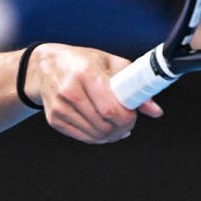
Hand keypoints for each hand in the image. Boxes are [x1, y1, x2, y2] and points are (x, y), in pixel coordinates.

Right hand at [24, 43, 163, 143]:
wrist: (47, 67)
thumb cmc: (80, 62)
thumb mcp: (111, 64)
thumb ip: (134, 85)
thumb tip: (154, 110)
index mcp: (85, 73)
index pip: (110, 109)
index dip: (127, 118)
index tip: (132, 115)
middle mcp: (69, 91)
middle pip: (104, 125)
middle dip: (122, 128)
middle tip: (127, 121)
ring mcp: (59, 107)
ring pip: (95, 135)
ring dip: (111, 135)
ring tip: (116, 125)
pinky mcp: (54, 119)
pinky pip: (83, 138)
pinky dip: (97, 137)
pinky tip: (102, 128)